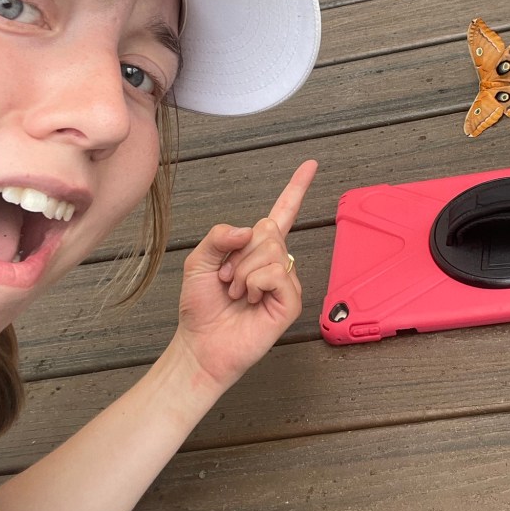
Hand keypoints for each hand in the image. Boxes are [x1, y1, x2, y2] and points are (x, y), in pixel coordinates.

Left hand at [171, 160, 317, 395]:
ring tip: (236, 293)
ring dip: (243, 271)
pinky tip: (249, 300)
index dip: (296, 188)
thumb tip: (251, 229)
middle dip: (239, 253)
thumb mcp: (198, 260)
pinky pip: (276, 274)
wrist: (200, 345)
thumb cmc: (201, 307)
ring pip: (271, 251)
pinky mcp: (290, 302)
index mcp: (256, 250)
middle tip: (227, 279)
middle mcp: (276, 262)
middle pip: (268, 230)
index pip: (281, 213)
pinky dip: (254, 283)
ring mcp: (285, 282)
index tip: (311, 165)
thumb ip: (219, 236)